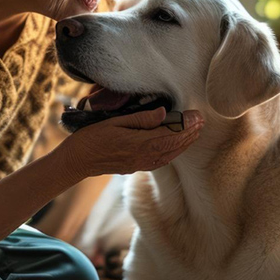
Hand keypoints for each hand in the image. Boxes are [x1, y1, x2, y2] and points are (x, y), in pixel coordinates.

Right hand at [58, 107, 203, 178]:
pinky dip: (173, 152)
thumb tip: (163, 113)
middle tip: (202, 121)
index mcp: (139, 144)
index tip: (197, 116)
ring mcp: (140, 164)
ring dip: (184, 143)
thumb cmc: (92, 138)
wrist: (77, 161)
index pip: (170, 135)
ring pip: (169, 155)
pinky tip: (177, 146)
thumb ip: (140, 119)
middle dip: (189, 134)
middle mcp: (143, 156)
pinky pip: (161, 161)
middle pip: (173, 146)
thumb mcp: (114, 122)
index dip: (186, 126)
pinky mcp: (136, 166)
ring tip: (195, 132)